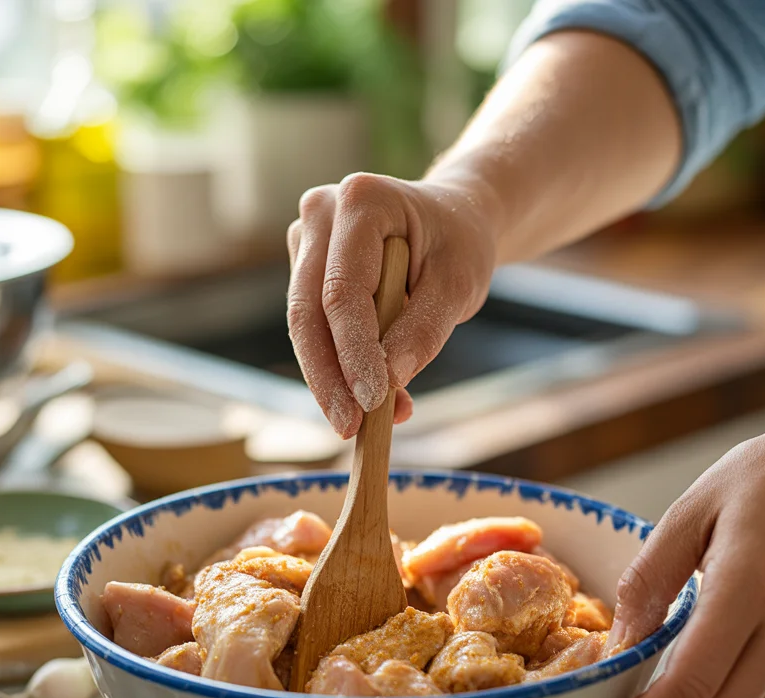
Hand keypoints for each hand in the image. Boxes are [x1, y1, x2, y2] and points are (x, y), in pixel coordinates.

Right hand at [286, 172, 498, 437]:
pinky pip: (314, 329)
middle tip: (349, 429)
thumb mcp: (460, 285)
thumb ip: (425, 330)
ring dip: (330, 379)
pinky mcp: (305, 270)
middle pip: (308, 311)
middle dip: (329, 377)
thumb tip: (390, 384)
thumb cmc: (459, 245)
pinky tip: (365, 399)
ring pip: (304, 326)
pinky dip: (337, 368)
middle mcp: (320, 214)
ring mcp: (306, 241)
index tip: (372, 402)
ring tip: (362, 424)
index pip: (344, 291)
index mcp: (361, 201)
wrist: (453, 221)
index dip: (354, 352)